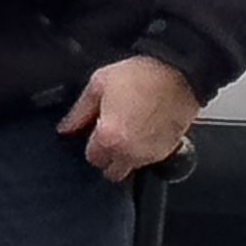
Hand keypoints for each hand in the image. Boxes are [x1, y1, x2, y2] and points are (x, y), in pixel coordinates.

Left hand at [60, 56, 202, 181]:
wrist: (179, 72)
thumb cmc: (142, 74)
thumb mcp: (100, 84)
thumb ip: (80, 110)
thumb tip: (66, 127)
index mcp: (110, 138)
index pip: (93, 159)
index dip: (93, 144)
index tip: (98, 132)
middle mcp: (130, 152)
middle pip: (112, 173)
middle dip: (110, 158)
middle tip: (112, 137)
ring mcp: (151, 154)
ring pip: (132, 168)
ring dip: (128, 156)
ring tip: (132, 129)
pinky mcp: (168, 150)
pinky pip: (150, 160)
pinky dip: (145, 151)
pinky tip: (146, 129)